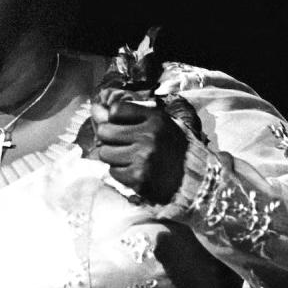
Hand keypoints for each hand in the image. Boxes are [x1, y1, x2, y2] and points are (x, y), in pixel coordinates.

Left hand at [89, 88, 187, 203]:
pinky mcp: (139, 178)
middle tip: (121, 144)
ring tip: (129, 158)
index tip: (122, 125)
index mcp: (155, 119)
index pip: (115, 110)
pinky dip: (120, 172)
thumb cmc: (170, 148)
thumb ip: (126, 115)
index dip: (114, 118)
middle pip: (105, 131)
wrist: (192, 179)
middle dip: (108, 139)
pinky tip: (134, 170)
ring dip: (113, 157)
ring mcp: (143, 158)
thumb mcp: (156, 124)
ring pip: (105, 153)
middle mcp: (149, 136)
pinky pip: (113, 171)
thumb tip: (94, 109)